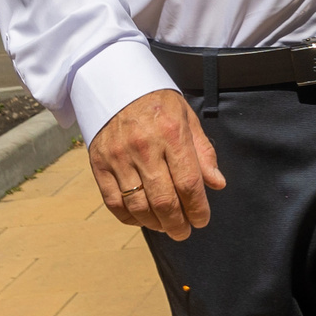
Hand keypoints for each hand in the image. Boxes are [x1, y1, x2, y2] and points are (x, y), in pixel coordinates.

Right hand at [87, 89, 225, 239]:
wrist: (115, 83)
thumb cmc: (157, 103)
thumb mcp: (187, 118)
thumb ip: (203, 153)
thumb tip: (217, 184)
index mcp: (171, 134)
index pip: (189, 183)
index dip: (197, 209)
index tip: (201, 220)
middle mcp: (144, 147)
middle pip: (164, 201)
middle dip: (178, 224)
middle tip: (184, 232)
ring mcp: (118, 156)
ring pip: (138, 206)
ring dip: (155, 224)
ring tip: (165, 226)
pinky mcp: (99, 163)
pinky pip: (113, 202)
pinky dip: (128, 217)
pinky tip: (141, 219)